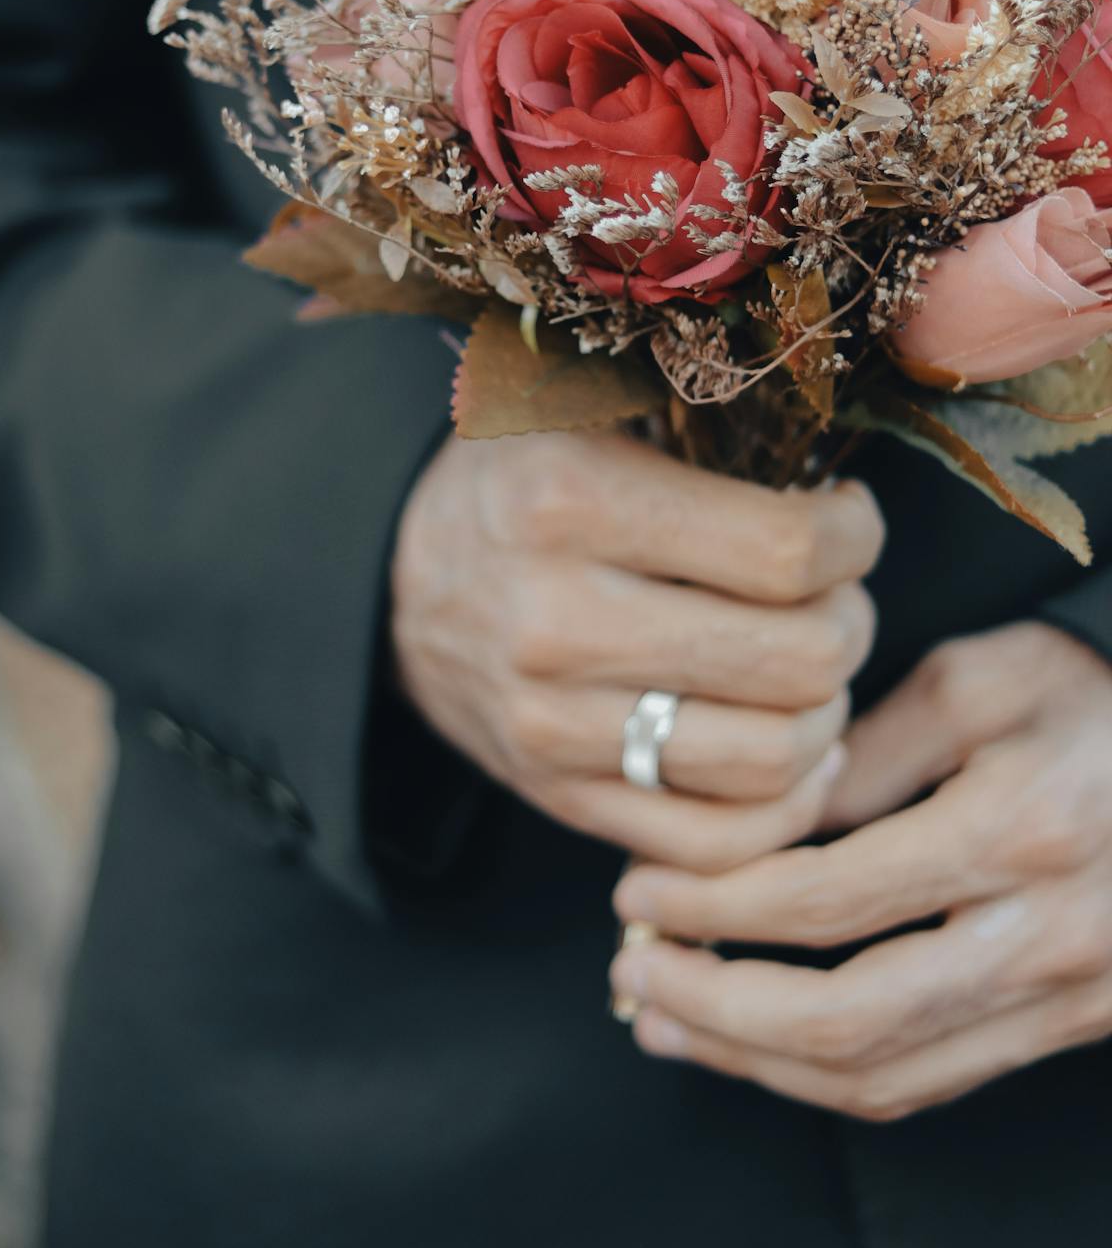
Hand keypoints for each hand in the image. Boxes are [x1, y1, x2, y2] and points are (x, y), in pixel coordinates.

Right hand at [392, 430, 882, 871]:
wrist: (393, 575)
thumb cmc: (521, 481)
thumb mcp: (588, 406)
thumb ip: (704, 423)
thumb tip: (841, 478)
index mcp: (570, 501)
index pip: (788, 550)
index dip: (855, 537)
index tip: (846, 521)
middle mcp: (556, 621)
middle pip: (798, 661)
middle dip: (851, 624)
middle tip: (835, 595)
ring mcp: (552, 725)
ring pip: (772, 762)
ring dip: (827, 714)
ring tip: (809, 667)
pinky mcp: (557, 796)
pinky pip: (716, 842)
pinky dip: (783, 806)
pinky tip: (791, 751)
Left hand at [610, 621, 1111, 1119]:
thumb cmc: (1098, 694)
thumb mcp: (981, 678)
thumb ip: (866, 751)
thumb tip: (762, 819)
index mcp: (1016, 830)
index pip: (825, 901)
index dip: (713, 908)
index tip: (637, 890)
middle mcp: (1047, 935)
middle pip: (848, 1022)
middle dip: (716, 1012)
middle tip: (631, 976)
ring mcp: (1069, 998)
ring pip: (888, 1078)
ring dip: (758, 1064)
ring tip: (666, 1023)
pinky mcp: (1073, 1027)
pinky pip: (934, 1082)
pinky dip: (831, 1078)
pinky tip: (761, 1048)